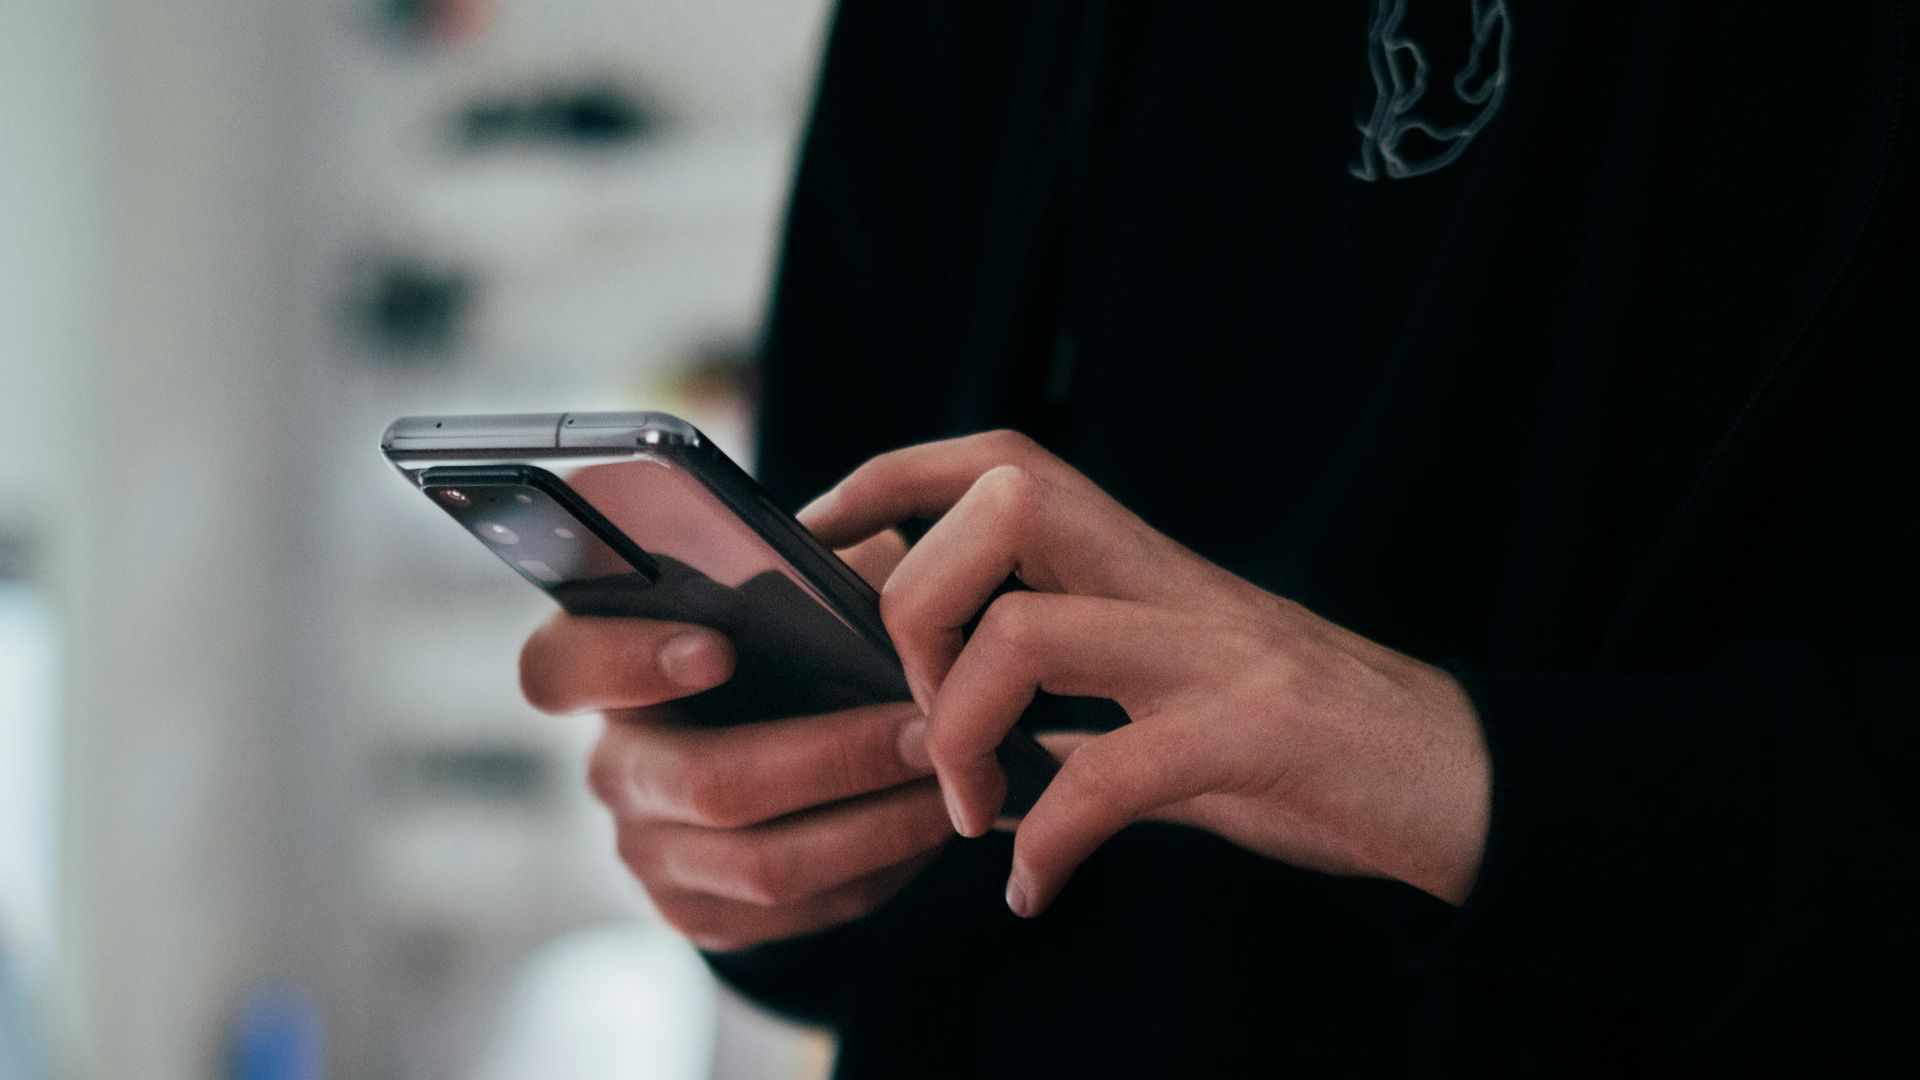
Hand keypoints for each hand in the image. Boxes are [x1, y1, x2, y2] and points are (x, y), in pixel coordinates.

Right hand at [519, 533, 949, 951]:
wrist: (776, 747)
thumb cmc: (783, 640)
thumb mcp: (788, 586)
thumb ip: (807, 570)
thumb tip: (872, 574)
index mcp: (603, 669)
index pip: (560, 667)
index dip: (628, 661)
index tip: (718, 647)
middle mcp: (612, 766)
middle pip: (706, 782)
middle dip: (834, 758)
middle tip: (927, 729)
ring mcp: (649, 852)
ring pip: (764, 864)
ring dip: (877, 824)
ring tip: (953, 781)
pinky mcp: (699, 914)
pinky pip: (798, 911)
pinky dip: (878, 869)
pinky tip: (930, 825)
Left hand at [799, 431, 1491, 916]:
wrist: (1460, 782)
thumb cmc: (1306, 743)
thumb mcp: (1173, 700)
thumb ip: (1076, 702)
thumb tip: (959, 731)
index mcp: (1142, 566)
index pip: (1001, 461)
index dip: (892, 478)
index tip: (820, 539)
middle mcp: (1170, 584)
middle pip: (1001, 506)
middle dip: (916, 606)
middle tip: (920, 716)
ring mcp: (1213, 652)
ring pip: (1030, 632)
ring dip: (963, 732)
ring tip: (971, 811)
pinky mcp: (1253, 735)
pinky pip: (1111, 775)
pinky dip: (1049, 841)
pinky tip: (1035, 888)